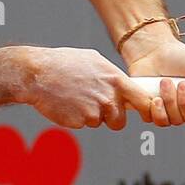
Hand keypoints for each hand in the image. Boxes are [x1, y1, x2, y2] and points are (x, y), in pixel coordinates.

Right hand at [18, 46, 152, 129]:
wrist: (38, 74)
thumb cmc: (64, 63)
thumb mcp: (94, 60)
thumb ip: (112, 75)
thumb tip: (123, 83)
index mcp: (116, 80)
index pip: (143, 100)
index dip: (146, 108)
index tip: (145, 111)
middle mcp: (109, 97)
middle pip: (120, 120)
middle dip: (111, 117)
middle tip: (96, 105)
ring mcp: (95, 111)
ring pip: (100, 123)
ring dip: (92, 116)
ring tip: (77, 99)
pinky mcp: (80, 122)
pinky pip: (84, 124)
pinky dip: (77, 117)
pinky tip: (67, 103)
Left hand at [124, 39, 184, 128]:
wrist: (154, 50)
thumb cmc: (182, 56)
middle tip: (182, 83)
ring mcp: (171, 114)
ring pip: (174, 121)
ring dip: (169, 100)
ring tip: (165, 81)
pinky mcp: (153, 113)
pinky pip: (155, 120)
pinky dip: (154, 106)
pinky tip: (153, 93)